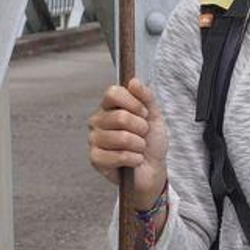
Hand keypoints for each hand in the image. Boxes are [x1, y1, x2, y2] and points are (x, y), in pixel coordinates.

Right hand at [87, 78, 168, 204]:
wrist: (153, 168)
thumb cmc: (151, 142)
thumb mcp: (154, 115)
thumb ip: (146, 96)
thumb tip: (133, 82)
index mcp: (109, 107)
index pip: (112, 93)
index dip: (133, 103)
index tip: (144, 113)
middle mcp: (98, 121)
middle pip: (120, 116)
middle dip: (141, 128)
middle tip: (143, 134)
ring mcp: (94, 140)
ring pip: (121, 137)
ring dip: (139, 145)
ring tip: (139, 148)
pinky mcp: (95, 158)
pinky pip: (118, 156)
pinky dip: (133, 159)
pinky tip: (134, 159)